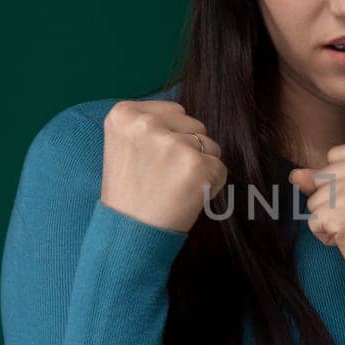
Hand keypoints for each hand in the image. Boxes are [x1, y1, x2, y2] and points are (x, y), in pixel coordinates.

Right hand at [99, 99, 226, 233]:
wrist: (129, 233)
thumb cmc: (131, 192)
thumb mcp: (125, 144)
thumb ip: (151, 125)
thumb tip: (186, 117)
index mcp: (124, 114)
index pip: (175, 111)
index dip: (172, 138)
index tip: (153, 160)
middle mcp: (146, 123)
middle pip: (195, 125)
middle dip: (188, 149)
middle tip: (163, 177)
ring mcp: (172, 143)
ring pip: (210, 145)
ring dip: (200, 166)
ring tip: (173, 187)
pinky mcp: (195, 165)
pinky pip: (219, 168)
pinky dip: (210, 184)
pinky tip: (186, 197)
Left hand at [289, 141, 344, 282]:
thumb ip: (330, 176)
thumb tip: (295, 175)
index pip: (334, 156)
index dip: (343, 181)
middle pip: (322, 176)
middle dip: (334, 201)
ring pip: (314, 199)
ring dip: (329, 218)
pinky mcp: (343, 211)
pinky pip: (313, 220)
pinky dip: (327, 235)